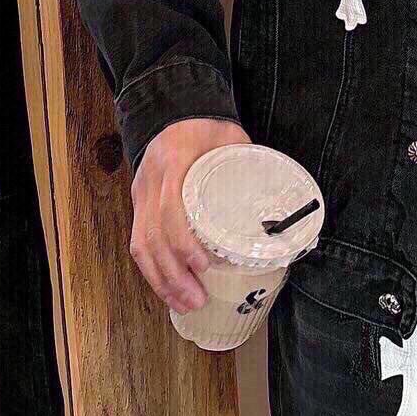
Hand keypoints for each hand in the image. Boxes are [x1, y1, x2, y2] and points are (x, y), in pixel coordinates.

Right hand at [129, 117, 251, 313]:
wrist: (173, 109)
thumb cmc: (208, 126)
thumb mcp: (231, 138)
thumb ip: (249, 166)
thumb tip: (278, 205)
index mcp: (174, 162)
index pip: (170, 209)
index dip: (184, 242)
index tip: (204, 266)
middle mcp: (150, 181)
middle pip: (151, 236)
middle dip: (173, 275)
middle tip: (197, 300)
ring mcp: (140, 194)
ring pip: (140, 245)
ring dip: (161, 280)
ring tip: (184, 305)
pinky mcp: (138, 204)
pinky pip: (138, 242)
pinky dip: (152, 271)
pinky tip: (168, 291)